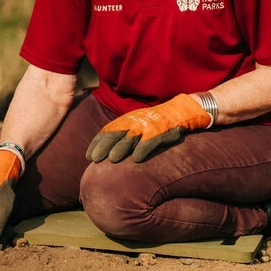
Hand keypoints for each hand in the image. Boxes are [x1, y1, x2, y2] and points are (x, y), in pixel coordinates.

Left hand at [86, 93, 211, 163]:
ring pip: (131, 137)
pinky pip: (151, 141)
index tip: (88, 156)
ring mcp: (148, 126)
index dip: (97, 142)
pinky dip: (143, 149)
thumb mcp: (137, 124)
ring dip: (120, 148)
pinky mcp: (161, 131)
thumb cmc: (157, 122)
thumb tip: (108, 152)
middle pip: (115, 134)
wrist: (181, 111)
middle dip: (104, 146)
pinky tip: (136, 159)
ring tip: (111, 160)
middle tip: (94, 159)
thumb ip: (124, 135)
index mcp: (127, 120)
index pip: (108, 130)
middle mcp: (135, 122)